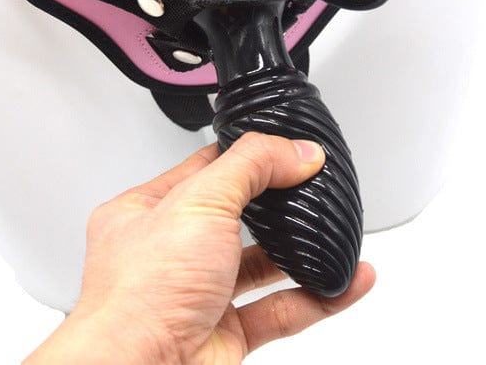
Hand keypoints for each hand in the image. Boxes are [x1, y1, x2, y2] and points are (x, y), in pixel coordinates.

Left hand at [24, 133, 374, 363]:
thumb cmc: (140, 292)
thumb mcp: (199, 201)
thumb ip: (251, 167)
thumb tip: (296, 150)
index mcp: (146, 211)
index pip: (203, 170)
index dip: (245, 157)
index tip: (287, 150)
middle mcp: (169, 252)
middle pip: (234, 217)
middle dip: (275, 206)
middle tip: (313, 189)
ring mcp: (197, 295)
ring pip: (260, 266)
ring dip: (301, 252)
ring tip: (335, 233)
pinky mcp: (224, 336)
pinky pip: (280, 311)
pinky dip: (317, 297)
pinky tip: (345, 282)